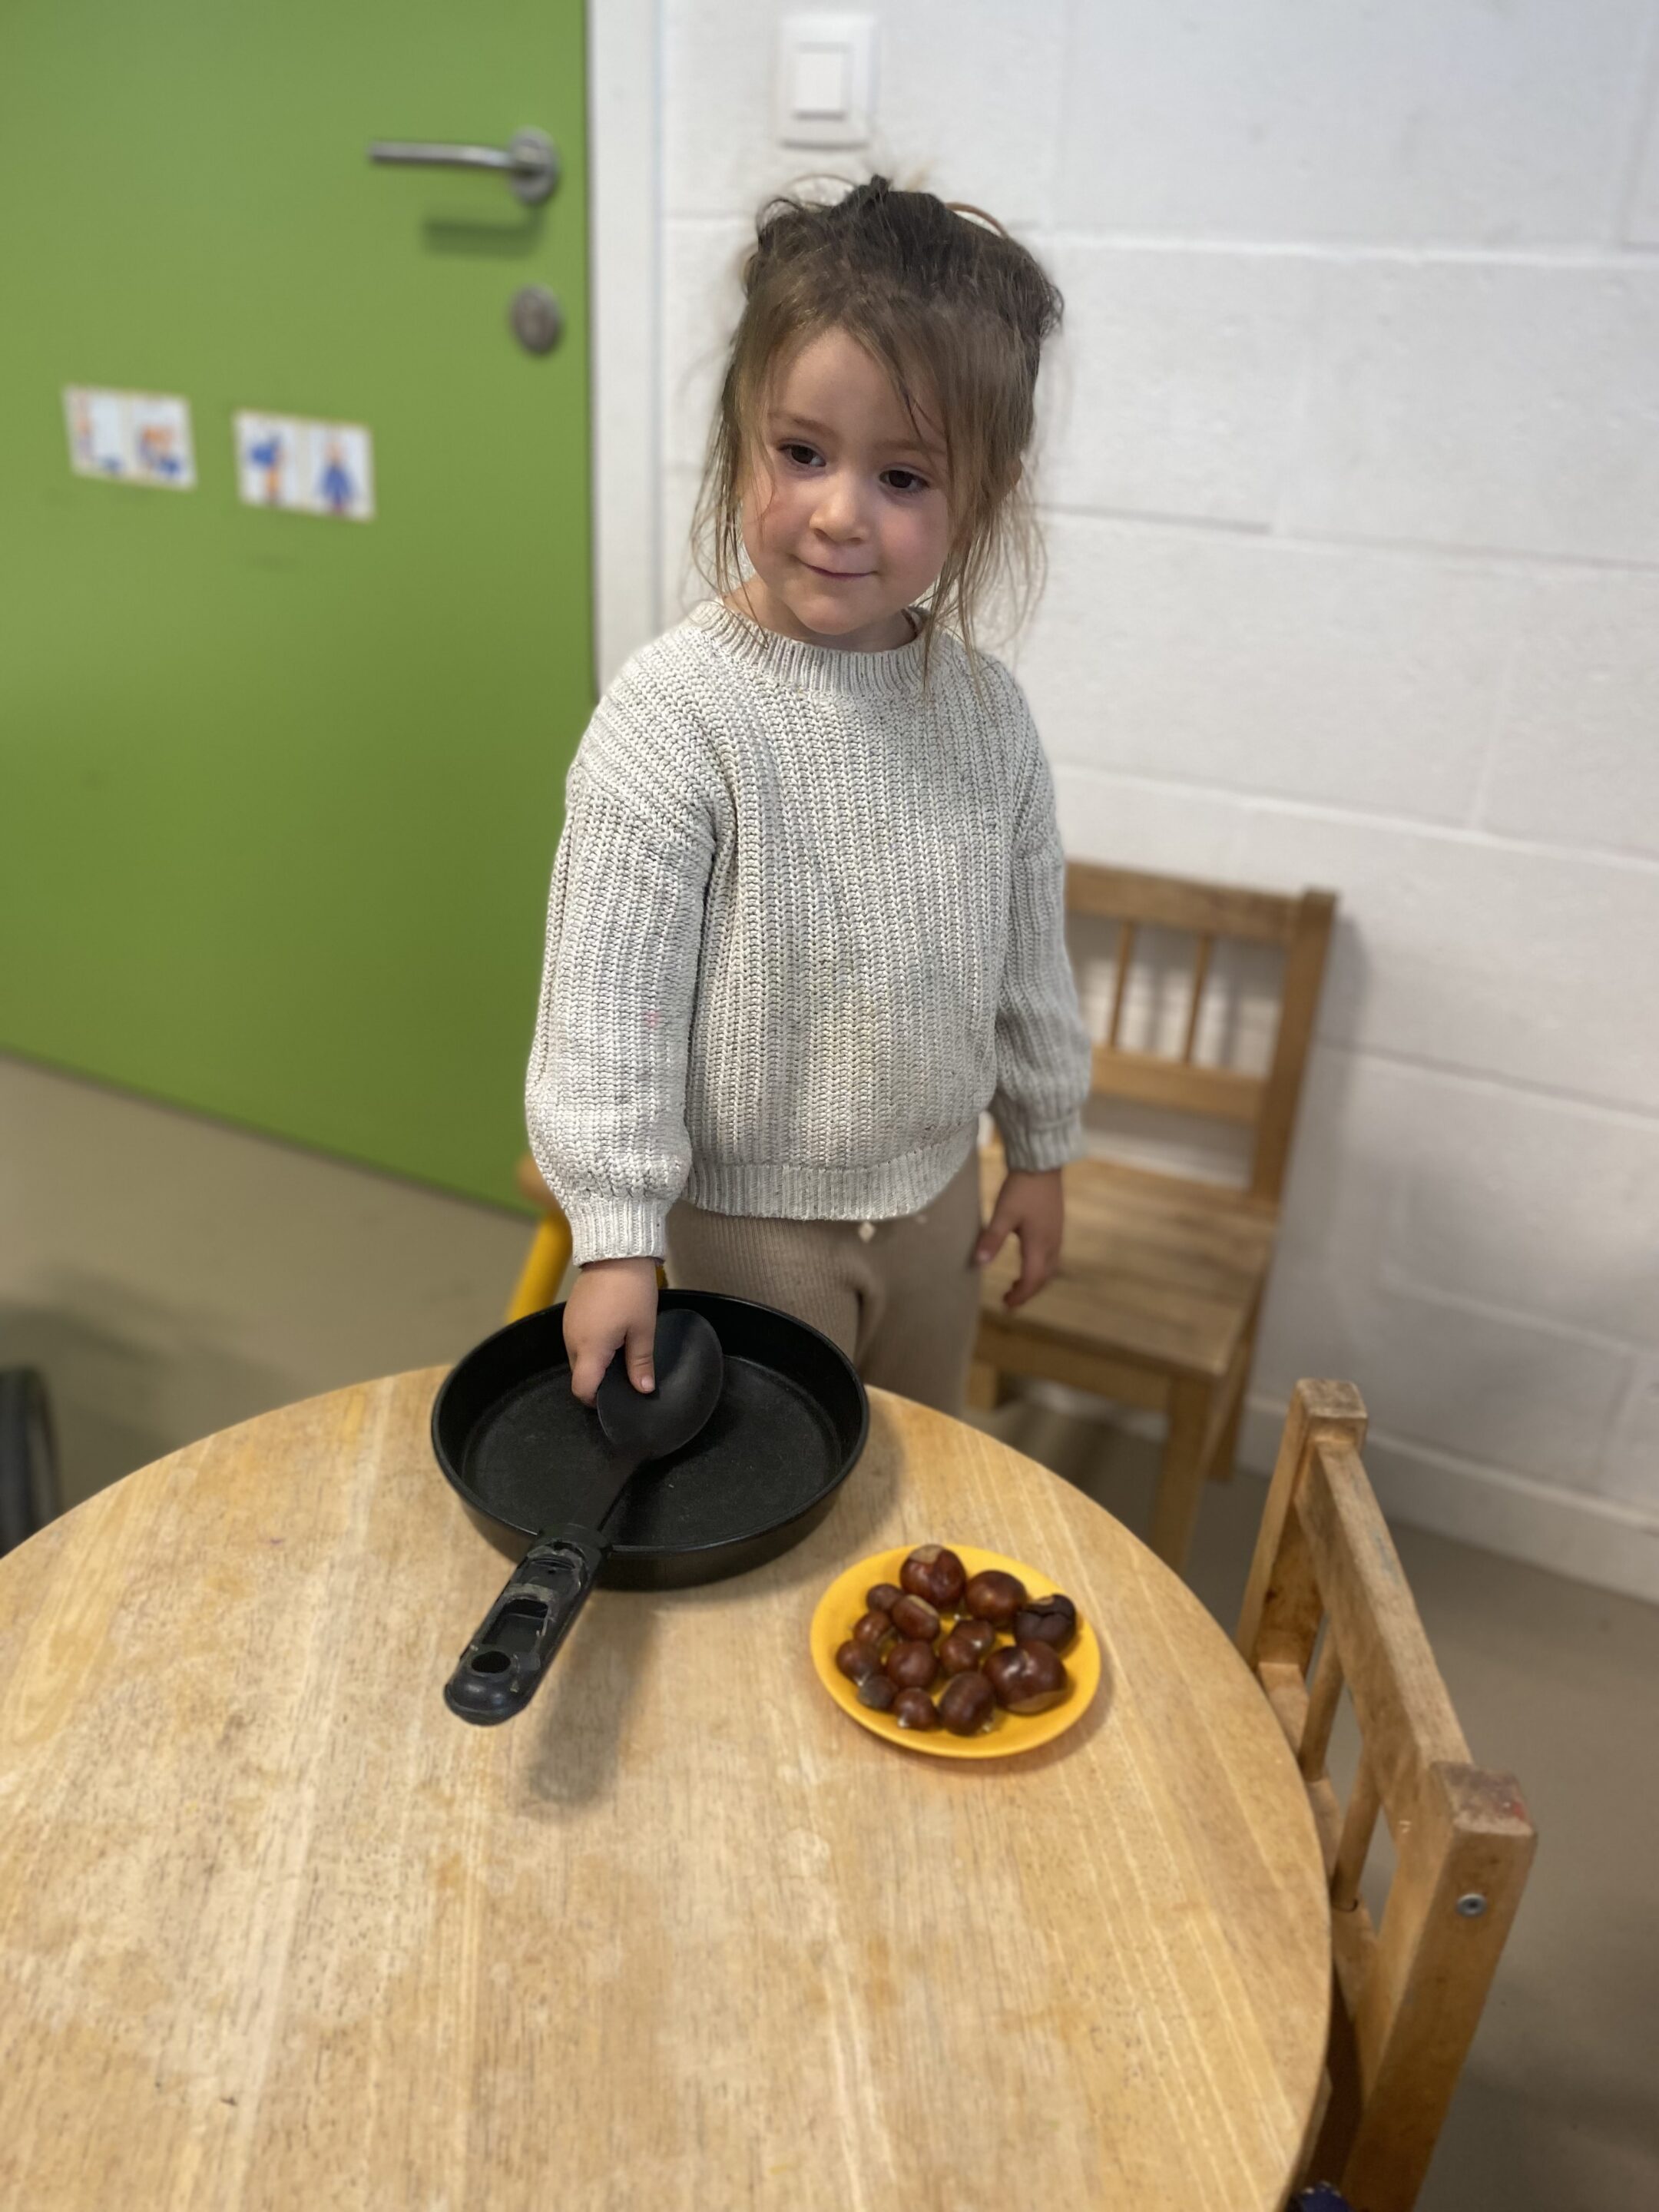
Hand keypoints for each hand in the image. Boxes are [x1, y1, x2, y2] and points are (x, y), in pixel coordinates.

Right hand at [564, 1257, 659, 1405]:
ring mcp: (569, 1326)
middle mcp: (572, 1340)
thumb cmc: (631, 1291)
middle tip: (626, 1371)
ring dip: (596, 1360)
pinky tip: (612, 1332)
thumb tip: (643, 1390)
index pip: (582, 1389)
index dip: (597, 1400)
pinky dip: (592, 1344)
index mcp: (590, 1348)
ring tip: (622, 1349)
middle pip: (580, 1374)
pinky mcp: (571, 1314)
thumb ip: (640, 1363)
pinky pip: (577, 1340)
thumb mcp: (643, 1329)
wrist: (615, 1252)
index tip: (615, 1397)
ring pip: (578, 1357)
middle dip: (600, 1379)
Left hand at [973, 1169, 1063, 1308]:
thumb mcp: (1003, 1214)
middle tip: (1009, 1299)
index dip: (1019, 1295)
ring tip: (1016, 1284)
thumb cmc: (1022, 1188)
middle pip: (1043, 1278)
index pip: (1032, 1279)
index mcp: (1039, 1244)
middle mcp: (1052, 1243)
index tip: (1005, 1304)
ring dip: (1034, 1280)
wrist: (1042, 1163)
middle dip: (1027, 1292)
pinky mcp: (1056, 1225)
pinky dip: (1039, 1267)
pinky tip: (1027, 1260)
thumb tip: (980, 1264)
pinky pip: (1051, 1256)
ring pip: (1049, 1268)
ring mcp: (1056, 1234)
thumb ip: (992, 1239)